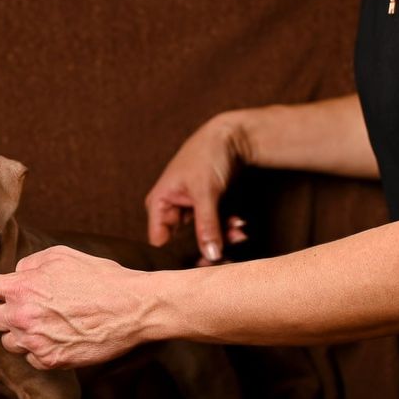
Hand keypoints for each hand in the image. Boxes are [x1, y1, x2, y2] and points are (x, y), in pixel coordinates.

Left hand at [0, 246, 152, 369]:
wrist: (134, 309)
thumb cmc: (102, 278)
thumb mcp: (62, 256)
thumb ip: (30, 264)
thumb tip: (15, 274)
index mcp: (22, 286)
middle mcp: (22, 316)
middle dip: (1, 313)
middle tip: (26, 307)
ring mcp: (35, 341)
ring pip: (9, 341)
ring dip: (21, 333)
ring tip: (52, 322)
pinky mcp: (50, 362)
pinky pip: (30, 356)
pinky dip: (40, 349)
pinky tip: (63, 336)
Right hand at [145, 115, 249, 263]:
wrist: (232, 135)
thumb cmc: (208, 154)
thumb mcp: (206, 192)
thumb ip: (206, 226)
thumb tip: (211, 256)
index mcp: (159, 203)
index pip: (160, 241)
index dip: (178, 255)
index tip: (200, 263)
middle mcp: (171, 209)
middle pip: (183, 242)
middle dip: (206, 246)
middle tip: (225, 255)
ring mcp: (189, 210)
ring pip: (202, 236)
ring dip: (221, 237)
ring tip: (239, 231)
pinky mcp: (206, 209)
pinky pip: (214, 227)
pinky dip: (227, 228)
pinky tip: (239, 223)